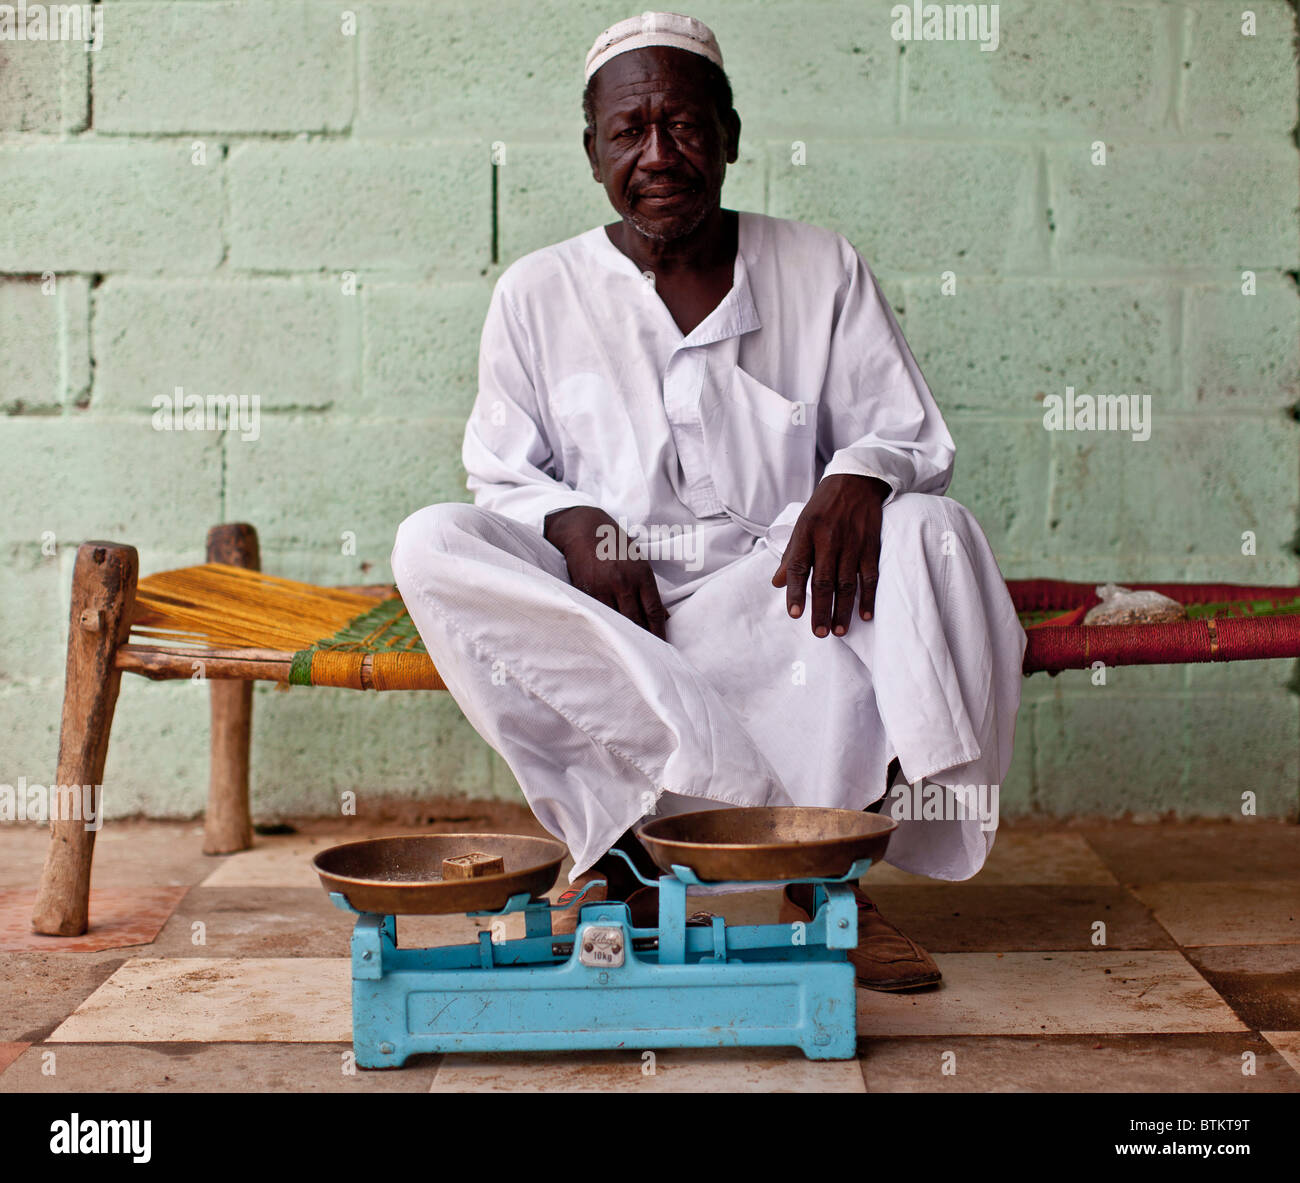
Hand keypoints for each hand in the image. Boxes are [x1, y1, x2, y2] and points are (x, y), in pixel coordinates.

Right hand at [544, 506, 668, 639]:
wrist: (584, 530)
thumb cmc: (614, 545)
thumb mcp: (639, 562)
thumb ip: (649, 590)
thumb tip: (663, 616)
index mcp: (641, 574)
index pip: (653, 611)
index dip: (659, 632)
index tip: (663, 646)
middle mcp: (624, 582)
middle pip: (636, 620)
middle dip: (644, 639)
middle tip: (650, 655)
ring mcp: (603, 588)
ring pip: (616, 620)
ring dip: (624, 636)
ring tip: (631, 651)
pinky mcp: (586, 591)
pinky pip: (598, 615)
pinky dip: (606, 627)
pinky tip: (610, 637)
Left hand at [771, 474, 888, 637]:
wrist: (856, 481)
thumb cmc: (823, 506)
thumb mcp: (801, 524)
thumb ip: (791, 554)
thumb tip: (776, 583)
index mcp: (807, 533)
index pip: (799, 566)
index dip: (796, 592)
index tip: (795, 614)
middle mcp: (829, 539)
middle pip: (824, 580)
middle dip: (821, 609)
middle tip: (819, 632)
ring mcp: (852, 543)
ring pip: (847, 582)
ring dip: (843, 609)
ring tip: (839, 630)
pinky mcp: (870, 545)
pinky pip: (869, 575)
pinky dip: (868, 596)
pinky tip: (864, 614)